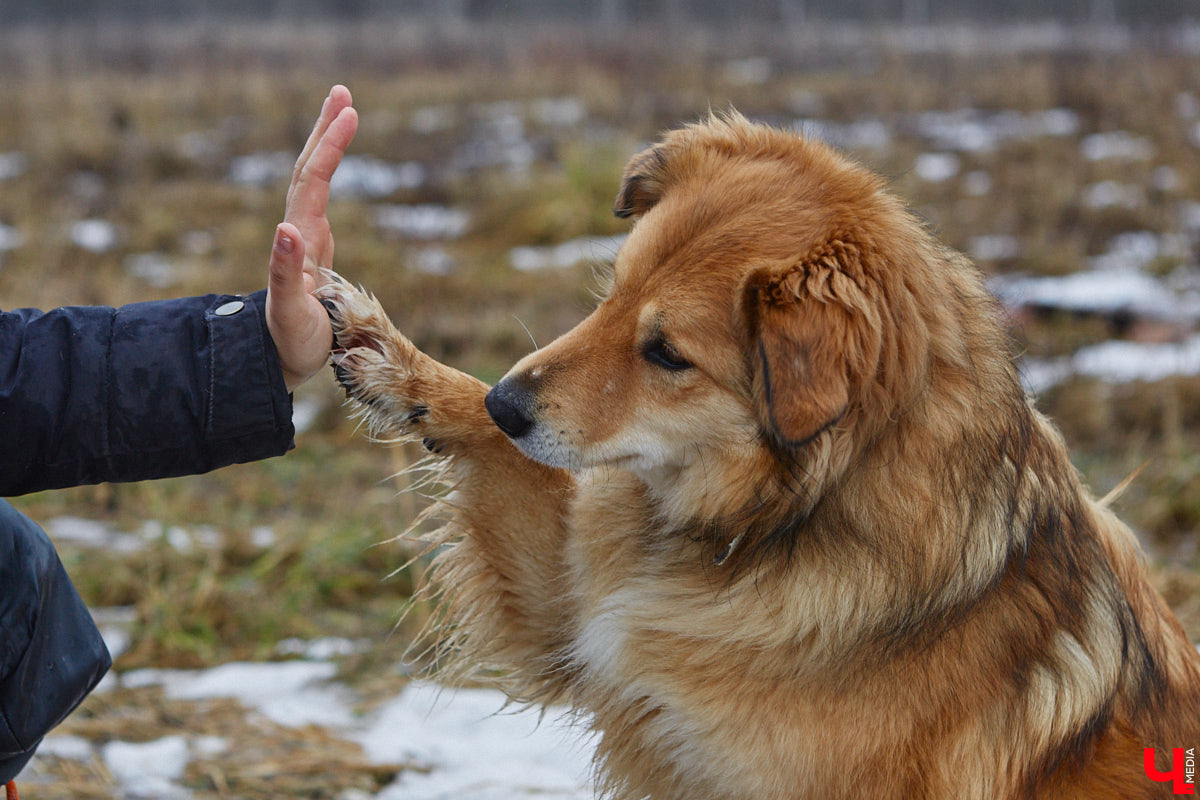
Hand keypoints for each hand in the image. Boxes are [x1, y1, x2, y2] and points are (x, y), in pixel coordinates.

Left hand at [266, 85, 358, 391]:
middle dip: (324, 130)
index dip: (330, 146)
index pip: (314, 181)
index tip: (350, 113)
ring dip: (324, 146)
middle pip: (309, 169)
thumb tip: (286, 228)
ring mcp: (303, 240)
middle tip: (343, 92)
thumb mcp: (288, 311)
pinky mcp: (311, 252)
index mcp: (298, 240)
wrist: (273, 362)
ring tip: (342, 113)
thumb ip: (284, 270)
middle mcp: (298, 233)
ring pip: (311, 181)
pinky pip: (318, 201)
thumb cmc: (287, 343)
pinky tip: (329, 167)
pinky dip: (325, 174)